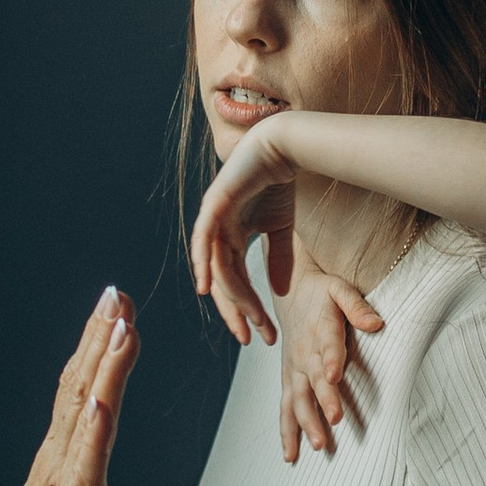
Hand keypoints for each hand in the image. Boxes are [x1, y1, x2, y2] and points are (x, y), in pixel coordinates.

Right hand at [0, 292, 138, 485]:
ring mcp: (64, 482)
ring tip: (118, 328)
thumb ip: (80, 466)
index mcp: (62, 456)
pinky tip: (105, 401)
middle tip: (116, 294)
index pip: (82, 389)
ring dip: (103, 368)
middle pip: (81, 387)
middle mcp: (60, 459)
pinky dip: (95, 431)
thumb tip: (95, 428)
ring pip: (87, 414)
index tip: (114, 305)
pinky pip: (86, 466)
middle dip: (101, 338)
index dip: (97, 345)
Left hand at [192, 126, 300, 341]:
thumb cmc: (279, 182)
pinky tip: (205, 288)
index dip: (247, 309)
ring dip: (232, 297)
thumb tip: (280, 293)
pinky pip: (204, 239)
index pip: (235, 281)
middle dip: (238, 313)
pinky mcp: (214, 204)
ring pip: (217, 268)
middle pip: (222, 282)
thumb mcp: (281, 229)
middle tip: (252, 338)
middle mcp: (217, 231)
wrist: (284, 146)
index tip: (262, 334)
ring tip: (249, 320)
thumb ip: (279, 259)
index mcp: (231, 236)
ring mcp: (213, 217)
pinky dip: (201, 263)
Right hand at [275, 259, 384, 463]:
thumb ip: (357, 307)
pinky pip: (285, 408)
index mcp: (319, 329)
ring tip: (319, 446)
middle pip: (313, 380)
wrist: (289, 290)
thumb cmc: (321, 292)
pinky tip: (291, 455)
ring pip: (296, 399)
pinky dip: (287, 431)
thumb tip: (376, 323)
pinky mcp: (287, 379)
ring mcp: (293, 369)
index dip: (331, 360)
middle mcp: (304, 353)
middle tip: (334, 422)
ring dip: (306, 423)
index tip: (334, 376)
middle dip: (322, 402)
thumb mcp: (340, 289)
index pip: (327, 346)